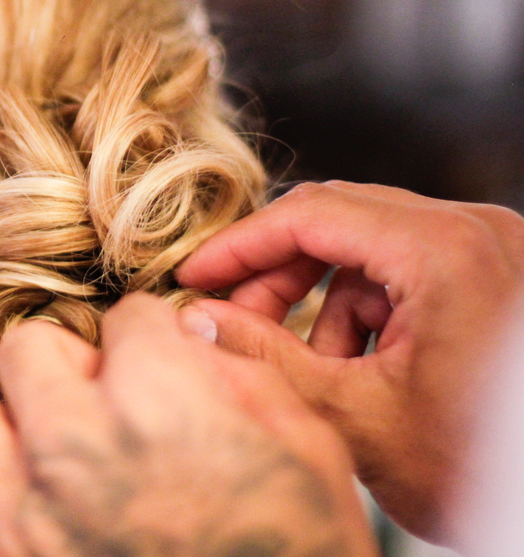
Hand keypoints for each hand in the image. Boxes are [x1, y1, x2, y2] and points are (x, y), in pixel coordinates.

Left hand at [0, 294, 376, 556]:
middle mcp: (74, 450)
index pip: (129, 318)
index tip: (159, 377)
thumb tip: (188, 336)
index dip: (151, 347)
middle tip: (102, 416)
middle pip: (30, 348)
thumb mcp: (314, 466)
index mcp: (161, 407)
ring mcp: (17, 518)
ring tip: (48, 476)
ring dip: (8, 442)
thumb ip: (248, 381)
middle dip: (70, 371)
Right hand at [176, 181, 523, 541]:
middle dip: (279, 273)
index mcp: (446, 252)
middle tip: (234, 321)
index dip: (239, 245)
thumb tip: (196, 319)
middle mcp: (479, 233)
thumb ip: (263, 356)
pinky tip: (359, 368)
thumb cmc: (482, 472)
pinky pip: (409, 269)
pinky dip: (370, 311)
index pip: (310, 214)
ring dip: (325, 299)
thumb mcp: (353, 415)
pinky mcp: (498, 276)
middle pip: (340, 219)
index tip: (194, 274)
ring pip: (371, 246)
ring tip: (312, 366)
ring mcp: (495, 251)